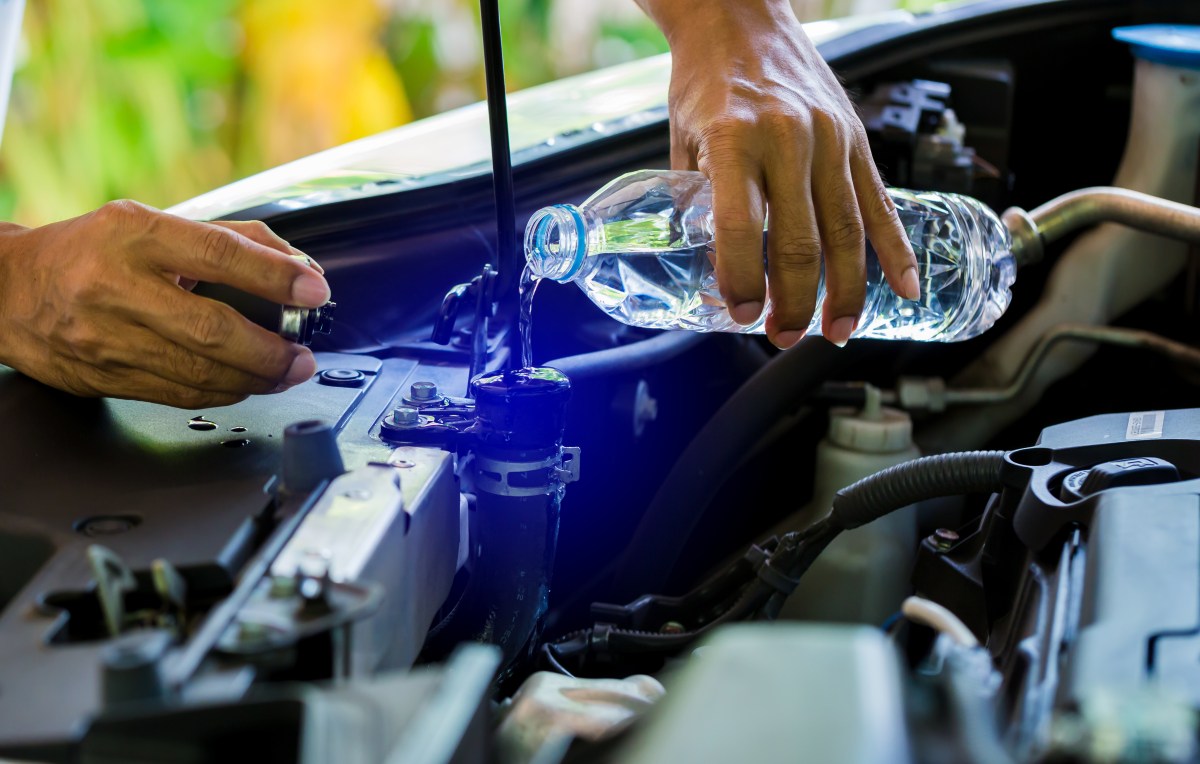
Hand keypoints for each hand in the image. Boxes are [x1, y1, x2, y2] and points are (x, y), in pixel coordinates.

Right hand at [0, 200, 330, 407]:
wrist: (7, 290)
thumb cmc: (91, 252)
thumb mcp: (150, 225)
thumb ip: (225, 239)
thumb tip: (295, 266)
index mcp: (134, 235)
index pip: (218, 254)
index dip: (274, 275)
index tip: (315, 289)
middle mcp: (116, 286)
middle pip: (211, 328)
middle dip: (270, 349)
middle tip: (303, 355)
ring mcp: (107, 336)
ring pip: (197, 371)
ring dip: (255, 379)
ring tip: (286, 372)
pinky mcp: (104, 376)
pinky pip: (177, 393)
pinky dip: (222, 392)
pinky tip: (245, 385)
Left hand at [639, 0, 918, 347]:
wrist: (738, 17)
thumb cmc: (704, 82)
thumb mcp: (683, 142)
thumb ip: (696, 206)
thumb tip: (708, 272)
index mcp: (733, 139)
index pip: (737, 228)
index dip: (739, 281)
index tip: (740, 314)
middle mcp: (787, 138)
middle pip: (798, 242)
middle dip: (792, 302)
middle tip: (782, 335)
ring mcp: (829, 138)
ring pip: (845, 232)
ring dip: (842, 292)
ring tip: (834, 331)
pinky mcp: (856, 137)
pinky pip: (880, 203)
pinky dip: (894, 250)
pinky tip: (903, 288)